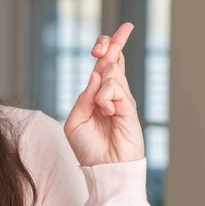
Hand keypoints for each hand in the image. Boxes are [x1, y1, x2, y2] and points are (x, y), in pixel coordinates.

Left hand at [63, 23, 144, 165]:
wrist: (103, 168)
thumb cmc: (87, 148)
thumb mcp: (75, 121)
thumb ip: (83, 98)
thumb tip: (96, 74)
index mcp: (96, 95)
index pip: (103, 65)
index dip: (106, 47)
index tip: (106, 37)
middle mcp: (111, 94)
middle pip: (113, 59)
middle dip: (111, 43)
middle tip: (112, 38)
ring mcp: (121, 100)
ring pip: (111, 73)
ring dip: (102, 86)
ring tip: (102, 109)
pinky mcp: (129, 108)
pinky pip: (115, 89)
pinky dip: (105, 97)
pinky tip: (107, 111)